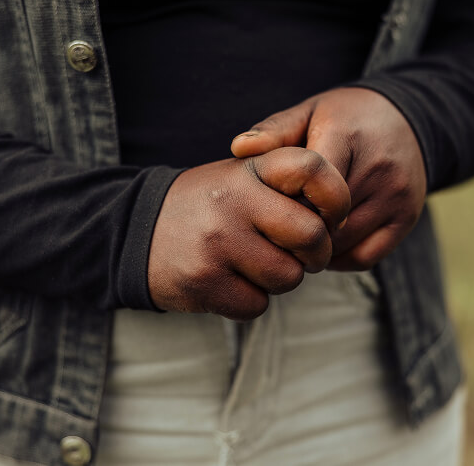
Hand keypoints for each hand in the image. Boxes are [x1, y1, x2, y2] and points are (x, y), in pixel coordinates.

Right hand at [148, 147, 350, 320]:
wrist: (134, 230)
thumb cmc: (207, 205)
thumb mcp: (239, 176)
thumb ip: (285, 186)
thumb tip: (338, 219)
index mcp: (248, 169)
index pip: (313, 168)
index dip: (335, 197)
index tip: (330, 215)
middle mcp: (233, 200)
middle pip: (312, 235)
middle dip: (316, 253)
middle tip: (301, 254)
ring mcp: (217, 242)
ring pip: (288, 277)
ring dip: (280, 279)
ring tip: (252, 263)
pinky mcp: (204, 282)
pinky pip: (258, 305)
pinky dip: (250, 300)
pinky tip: (228, 281)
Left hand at [231, 87, 425, 270]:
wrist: (408, 117)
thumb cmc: (345, 118)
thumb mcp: (310, 112)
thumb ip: (274, 130)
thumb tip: (238, 149)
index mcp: (346, 137)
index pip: (308, 185)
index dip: (283, 201)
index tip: (268, 204)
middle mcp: (377, 167)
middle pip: (323, 218)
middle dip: (296, 228)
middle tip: (274, 230)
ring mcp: (397, 195)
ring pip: (342, 243)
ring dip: (316, 248)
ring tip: (296, 238)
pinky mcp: (408, 217)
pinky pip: (365, 256)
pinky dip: (340, 259)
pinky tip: (325, 246)